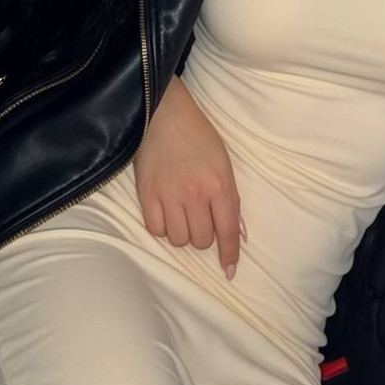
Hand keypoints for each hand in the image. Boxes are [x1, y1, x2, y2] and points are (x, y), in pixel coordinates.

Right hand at [133, 74, 246, 280]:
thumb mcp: (224, 162)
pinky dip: (161, 227)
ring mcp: (169, 194)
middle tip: (199, 220)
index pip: (229, 230)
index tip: (229, 270)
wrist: (164, 113)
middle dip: (203, 237)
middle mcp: (196, 193)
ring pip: (178, 239)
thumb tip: (238, 232)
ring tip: (181, 215)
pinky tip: (164, 213)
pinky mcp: (146, 193)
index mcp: (220, 184)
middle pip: (202, 240)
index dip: (229, 254)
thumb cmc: (198, 135)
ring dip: (182, 233)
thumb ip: (231, 197)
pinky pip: (155, 229)